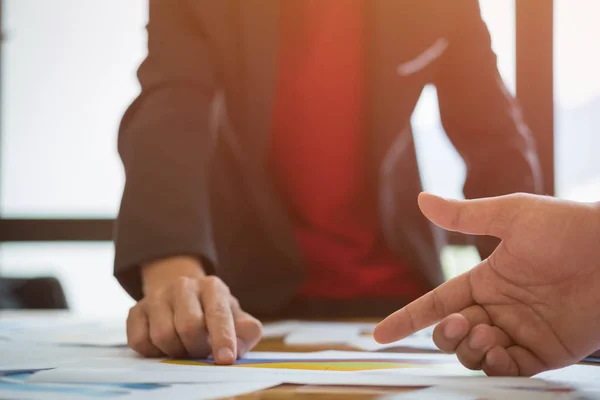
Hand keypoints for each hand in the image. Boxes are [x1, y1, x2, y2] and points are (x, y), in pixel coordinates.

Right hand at [126, 256, 261, 363]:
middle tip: (201, 352)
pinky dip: (153, 352)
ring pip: (162, 335)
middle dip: (197, 348)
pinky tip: (164, 345)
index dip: (222, 338)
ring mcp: (157, 296)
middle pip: (188, 326)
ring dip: (176, 351)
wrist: (182, 295)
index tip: (225, 359)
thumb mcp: (235, 317)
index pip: (218, 314)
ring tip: (184, 347)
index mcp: (212, 287)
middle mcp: (183, 285)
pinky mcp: (136, 310)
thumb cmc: (213, 312)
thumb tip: (239, 345)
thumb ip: (245, 330)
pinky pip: (140, 341)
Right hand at [374, 193, 599, 375]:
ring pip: (475, 356)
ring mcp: (519, 332)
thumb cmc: (567, 228)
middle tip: (464, 322)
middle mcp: (497, 308)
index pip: (436, 304)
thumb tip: (421, 199)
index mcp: (485, 280)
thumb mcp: (512, 215)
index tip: (379, 335)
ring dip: (472, 350)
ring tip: (488, 332)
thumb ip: (464, 216)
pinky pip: (509, 370)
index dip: (407, 319)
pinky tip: (501, 350)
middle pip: (452, 335)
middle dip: (447, 336)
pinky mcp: (544, 352)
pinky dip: (497, 366)